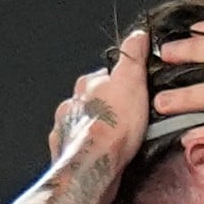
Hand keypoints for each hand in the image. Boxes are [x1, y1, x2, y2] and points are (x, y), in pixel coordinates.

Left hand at [48, 29, 153, 179]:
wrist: (94, 168)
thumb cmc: (112, 128)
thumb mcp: (131, 80)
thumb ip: (132, 56)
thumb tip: (136, 35)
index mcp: (85, 86)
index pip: (104, 77)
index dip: (122, 83)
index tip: (133, 91)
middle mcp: (71, 107)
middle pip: (93, 102)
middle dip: (108, 109)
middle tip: (129, 118)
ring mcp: (66, 131)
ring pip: (84, 126)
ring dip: (98, 130)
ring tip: (119, 140)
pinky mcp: (66, 155)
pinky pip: (80, 149)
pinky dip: (91, 150)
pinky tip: (104, 155)